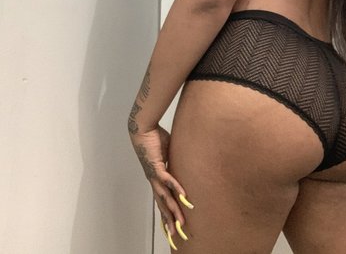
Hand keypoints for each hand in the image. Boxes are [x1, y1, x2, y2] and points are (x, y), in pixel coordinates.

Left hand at [130, 125, 193, 248]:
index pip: (162, 200)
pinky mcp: (157, 166)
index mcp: (157, 178)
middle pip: (162, 204)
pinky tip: (183, 196)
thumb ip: (175, 161)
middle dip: (169, 220)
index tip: (171, 226)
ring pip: (165, 197)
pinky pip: (167, 180)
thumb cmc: (155, 138)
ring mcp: (154, 175)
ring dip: (173, 210)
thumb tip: (184, 161)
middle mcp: (154, 180)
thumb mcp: (168, 153)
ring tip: (181, 222)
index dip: (167, 213)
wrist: (143, 129)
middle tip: (175, 235)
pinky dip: (176, 188)